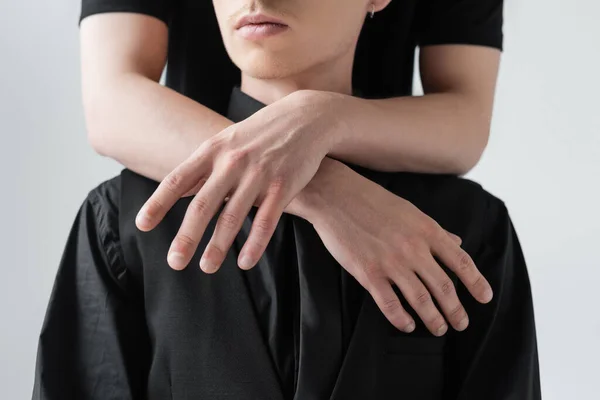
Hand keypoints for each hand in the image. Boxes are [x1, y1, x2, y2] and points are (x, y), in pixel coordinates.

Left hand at [134, 90, 341, 272]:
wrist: (306, 118)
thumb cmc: (259, 133)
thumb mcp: (226, 141)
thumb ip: (203, 166)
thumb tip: (177, 191)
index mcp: (213, 150)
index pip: (178, 180)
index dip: (158, 203)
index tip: (141, 225)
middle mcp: (232, 162)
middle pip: (203, 205)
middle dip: (187, 236)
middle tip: (174, 262)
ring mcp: (259, 173)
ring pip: (234, 216)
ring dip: (218, 246)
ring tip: (206, 268)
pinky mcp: (284, 186)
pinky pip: (266, 221)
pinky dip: (255, 244)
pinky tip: (245, 262)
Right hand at [301, 158, 493, 335]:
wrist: (336, 196)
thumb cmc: (373, 201)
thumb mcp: (410, 211)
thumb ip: (434, 230)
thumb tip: (457, 242)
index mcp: (427, 230)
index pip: (460, 261)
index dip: (476, 282)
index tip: (485, 298)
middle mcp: (413, 248)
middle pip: (444, 287)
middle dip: (456, 310)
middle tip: (461, 323)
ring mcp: (391, 262)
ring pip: (421, 300)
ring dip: (433, 319)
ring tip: (439, 329)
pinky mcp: (368, 273)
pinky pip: (390, 304)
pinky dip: (401, 319)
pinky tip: (408, 325)